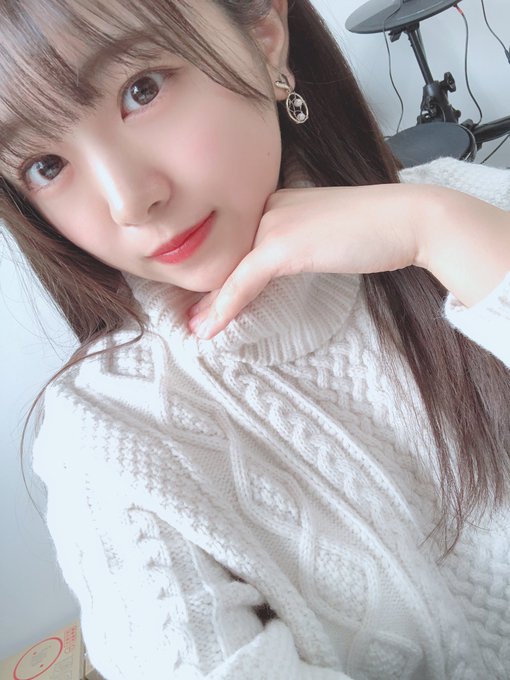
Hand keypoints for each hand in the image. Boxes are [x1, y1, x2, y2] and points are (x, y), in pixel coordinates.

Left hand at [187, 183, 423, 338]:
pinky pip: (243, 282)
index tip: (205, 300)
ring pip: (230, 270)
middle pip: (228, 256)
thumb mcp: (325, 234)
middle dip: (208, 290)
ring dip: (210, 305)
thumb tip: (283, 267)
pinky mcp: (282, 245)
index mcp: (276, 201)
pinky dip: (224, 307)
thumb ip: (299, 244)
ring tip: (195, 329)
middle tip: (191, 319)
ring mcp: (273, 223)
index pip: (239, 242)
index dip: (221, 274)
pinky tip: (209, 329)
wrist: (408, 220)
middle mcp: (267, 206)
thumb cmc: (376, 229)